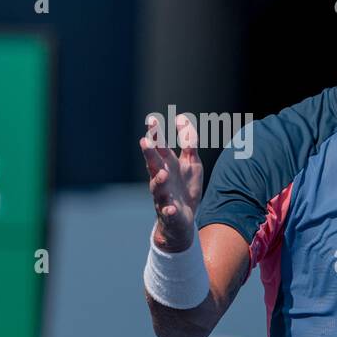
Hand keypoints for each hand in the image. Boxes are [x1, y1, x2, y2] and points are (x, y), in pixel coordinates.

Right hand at [139, 113, 201, 251]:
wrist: (182, 219)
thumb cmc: (184, 187)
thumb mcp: (191, 162)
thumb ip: (188, 142)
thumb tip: (182, 117)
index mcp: (167, 165)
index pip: (159, 147)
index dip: (156, 134)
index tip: (152, 119)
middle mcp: (161, 179)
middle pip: (153, 164)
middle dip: (149, 153)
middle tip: (145, 141)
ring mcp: (164, 196)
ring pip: (157, 188)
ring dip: (159, 180)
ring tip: (163, 174)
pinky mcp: (170, 213)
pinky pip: (168, 212)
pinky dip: (168, 210)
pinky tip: (171, 209)